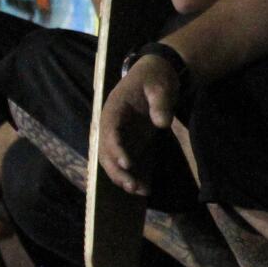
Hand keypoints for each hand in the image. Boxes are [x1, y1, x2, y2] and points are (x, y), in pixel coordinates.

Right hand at [98, 55, 181, 195]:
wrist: (156, 75)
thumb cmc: (155, 77)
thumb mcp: (160, 84)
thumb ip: (160, 102)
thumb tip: (161, 123)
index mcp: (114, 108)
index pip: (109, 130)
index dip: (115, 147)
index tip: (126, 163)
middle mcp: (111, 125)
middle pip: (106, 151)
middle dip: (117, 170)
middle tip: (132, 185)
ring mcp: (119, 135)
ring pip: (113, 161)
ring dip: (123, 177)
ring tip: (140, 191)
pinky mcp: (129, 142)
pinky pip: (126, 162)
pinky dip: (133, 175)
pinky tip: (144, 188)